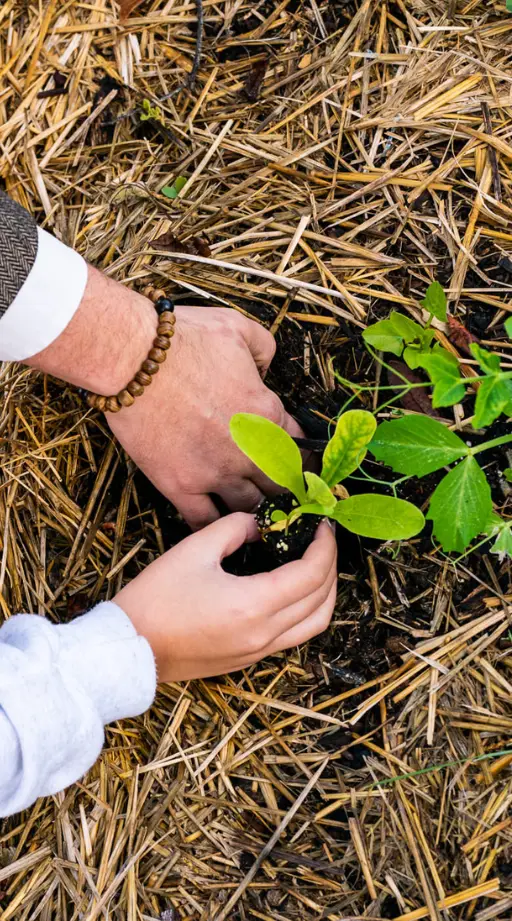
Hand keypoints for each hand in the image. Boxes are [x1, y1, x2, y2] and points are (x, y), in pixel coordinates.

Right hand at [108, 304, 303, 528]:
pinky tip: (218, 529)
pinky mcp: (181, 486)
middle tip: (280, 493)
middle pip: (280, 484)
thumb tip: (266, 367)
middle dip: (283, 488)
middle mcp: (249, 450)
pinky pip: (205, 521)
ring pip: (250, 508)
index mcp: (267, 413)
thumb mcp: (239, 329)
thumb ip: (264, 349)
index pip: (299, 445)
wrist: (134, 359)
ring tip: (255, 514)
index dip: (300, 455)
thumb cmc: (185, 339)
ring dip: (254, 510)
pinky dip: (215, 527)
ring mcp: (216, 472)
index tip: (297, 461)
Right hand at [114, 514, 336, 680]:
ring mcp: (259, 650)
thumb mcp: (194, 549)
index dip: (324, 545)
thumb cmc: (156, 598)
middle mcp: (265, 633)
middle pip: (322, 599)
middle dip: (330, 564)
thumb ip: (235, 528)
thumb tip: (262, 524)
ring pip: (316, 623)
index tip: (322, 524)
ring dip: (326, 592)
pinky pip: (296, 635)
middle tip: (322, 538)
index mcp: (254, 605)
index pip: (312, 573)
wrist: (129, 649)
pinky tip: (296, 590)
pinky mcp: (250, 658)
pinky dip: (308, 610)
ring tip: (318, 564)